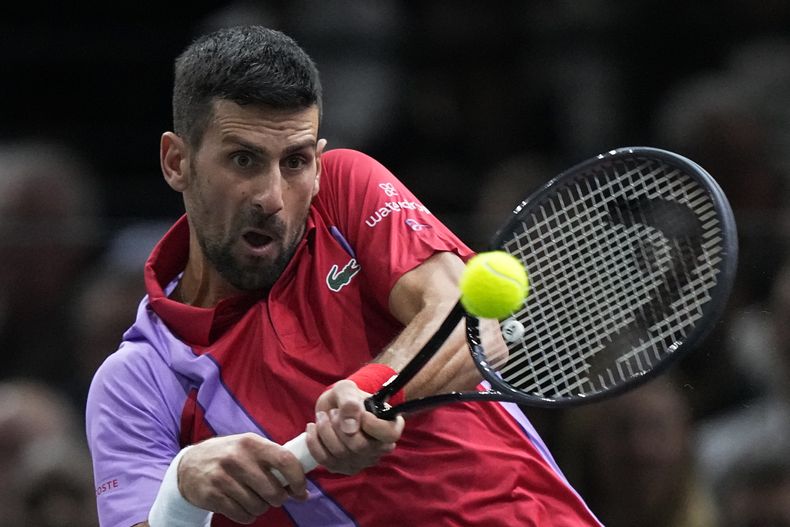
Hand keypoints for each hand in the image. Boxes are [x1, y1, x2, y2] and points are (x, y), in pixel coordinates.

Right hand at [177, 433, 307, 523]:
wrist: (189, 465)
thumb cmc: (229, 456)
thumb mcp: (249, 448)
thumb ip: (274, 461)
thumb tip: (302, 487)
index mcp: (252, 442)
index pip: (285, 460)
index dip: (298, 479)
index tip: (301, 491)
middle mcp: (237, 457)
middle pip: (273, 490)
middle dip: (278, 499)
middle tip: (273, 497)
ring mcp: (222, 477)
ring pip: (258, 506)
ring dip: (261, 508)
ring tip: (253, 498)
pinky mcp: (212, 495)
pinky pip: (242, 515)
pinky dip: (247, 515)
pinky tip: (240, 505)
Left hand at [305, 379, 404, 474]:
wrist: (332, 409)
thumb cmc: (346, 398)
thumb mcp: (347, 390)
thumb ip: (350, 402)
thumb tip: (350, 428)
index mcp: (389, 426)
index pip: (390, 435)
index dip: (373, 425)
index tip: (362, 413)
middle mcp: (379, 448)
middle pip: (360, 446)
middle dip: (340, 425)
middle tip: (334, 412)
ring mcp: (361, 461)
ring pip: (340, 453)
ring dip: (325, 430)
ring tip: (323, 416)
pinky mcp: (342, 468)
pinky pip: (325, 460)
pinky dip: (314, 441)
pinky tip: (313, 427)